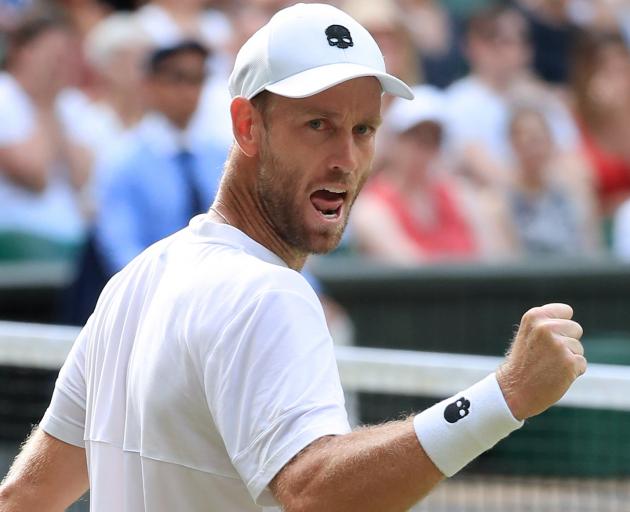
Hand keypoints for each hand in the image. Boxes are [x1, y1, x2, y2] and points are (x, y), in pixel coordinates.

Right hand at [496, 303, 585, 420]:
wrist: (514, 390)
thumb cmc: (523, 362)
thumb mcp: (528, 334)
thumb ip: (547, 323)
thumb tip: (570, 320)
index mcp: (534, 316)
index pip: (566, 310)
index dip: (560, 325)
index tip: (546, 337)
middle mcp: (546, 327)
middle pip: (575, 328)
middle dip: (566, 341)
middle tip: (546, 355)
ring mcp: (558, 345)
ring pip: (578, 348)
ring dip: (568, 358)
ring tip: (548, 366)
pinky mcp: (569, 362)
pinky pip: (581, 363)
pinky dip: (572, 372)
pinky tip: (555, 375)